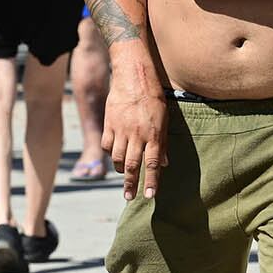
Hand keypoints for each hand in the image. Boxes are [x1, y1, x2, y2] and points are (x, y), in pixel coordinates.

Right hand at [102, 60, 168, 200]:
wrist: (133, 75)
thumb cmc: (153, 96)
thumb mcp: (164, 119)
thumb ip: (162, 142)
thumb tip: (164, 163)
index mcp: (153, 134)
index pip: (153, 164)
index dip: (152, 181)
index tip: (150, 196)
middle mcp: (137, 134)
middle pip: (132, 165)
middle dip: (131, 184)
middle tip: (129, 197)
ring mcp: (121, 129)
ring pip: (118, 157)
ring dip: (121, 169)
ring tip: (124, 174)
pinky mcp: (109, 123)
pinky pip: (107, 145)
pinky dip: (111, 153)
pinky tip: (115, 154)